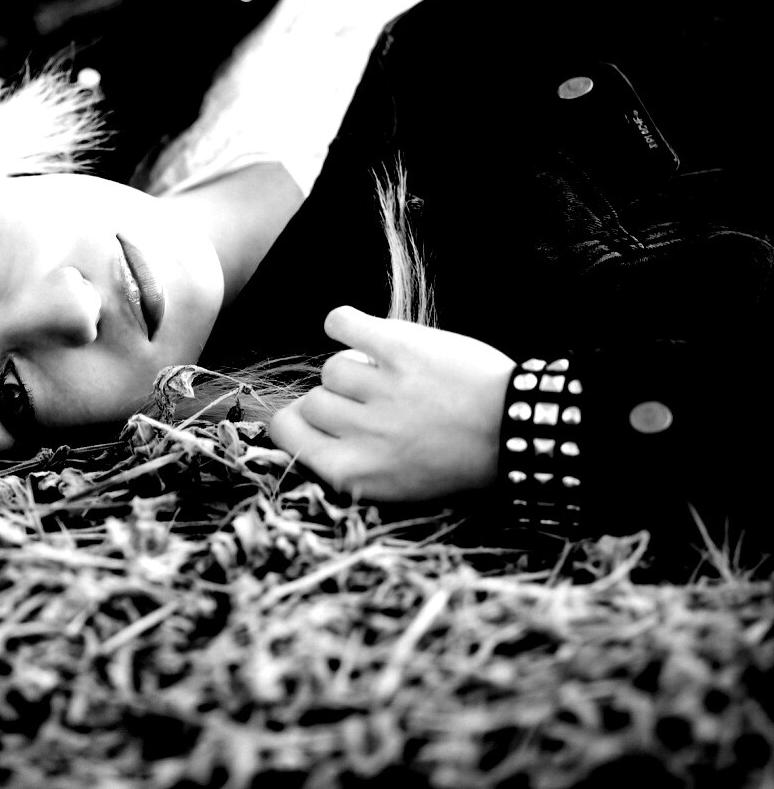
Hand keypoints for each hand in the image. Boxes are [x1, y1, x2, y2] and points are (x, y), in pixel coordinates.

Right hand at [268, 305, 514, 501]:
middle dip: (335, 400)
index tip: (320, 419)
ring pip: (333, 368)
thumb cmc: (457, 459)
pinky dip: (343, 322)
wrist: (518, 429)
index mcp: (356, 472)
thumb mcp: (394, 482)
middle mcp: (363, 433)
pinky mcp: (400, 348)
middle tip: (368, 402)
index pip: (286, 433)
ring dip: (355, 369)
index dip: (299, 422)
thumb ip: (345, 457)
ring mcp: (381, 389)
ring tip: (385, 376)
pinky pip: (344, 324)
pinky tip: (353, 329)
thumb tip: (303, 417)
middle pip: (312, 400)